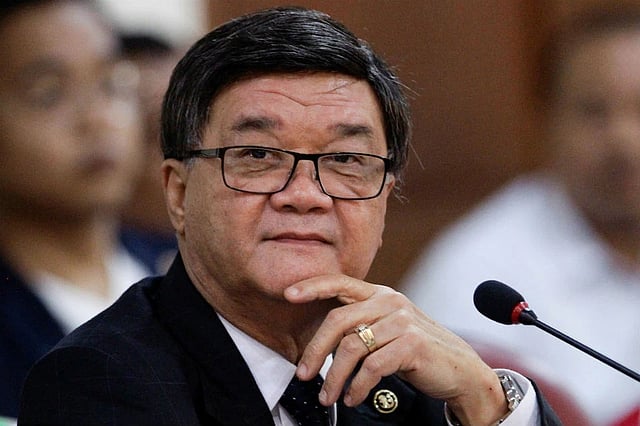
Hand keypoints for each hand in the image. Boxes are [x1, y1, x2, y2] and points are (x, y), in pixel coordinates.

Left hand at [284, 274, 508, 425]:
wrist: (460, 370)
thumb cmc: (418, 351)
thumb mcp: (388, 328)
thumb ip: (362, 324)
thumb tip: (323, 342)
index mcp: (380, 294)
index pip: (340, 282)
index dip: (312, 286)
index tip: (288, 294)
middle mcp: (390, 301)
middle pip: (338, 320)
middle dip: (315, 351)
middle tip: (303, 375)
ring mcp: (402, 321)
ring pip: (351, 348)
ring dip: (334, 378)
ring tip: (328, 397)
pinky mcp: (412, 344)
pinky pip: (372, 367)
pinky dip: (357, 387)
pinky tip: (353, 398)